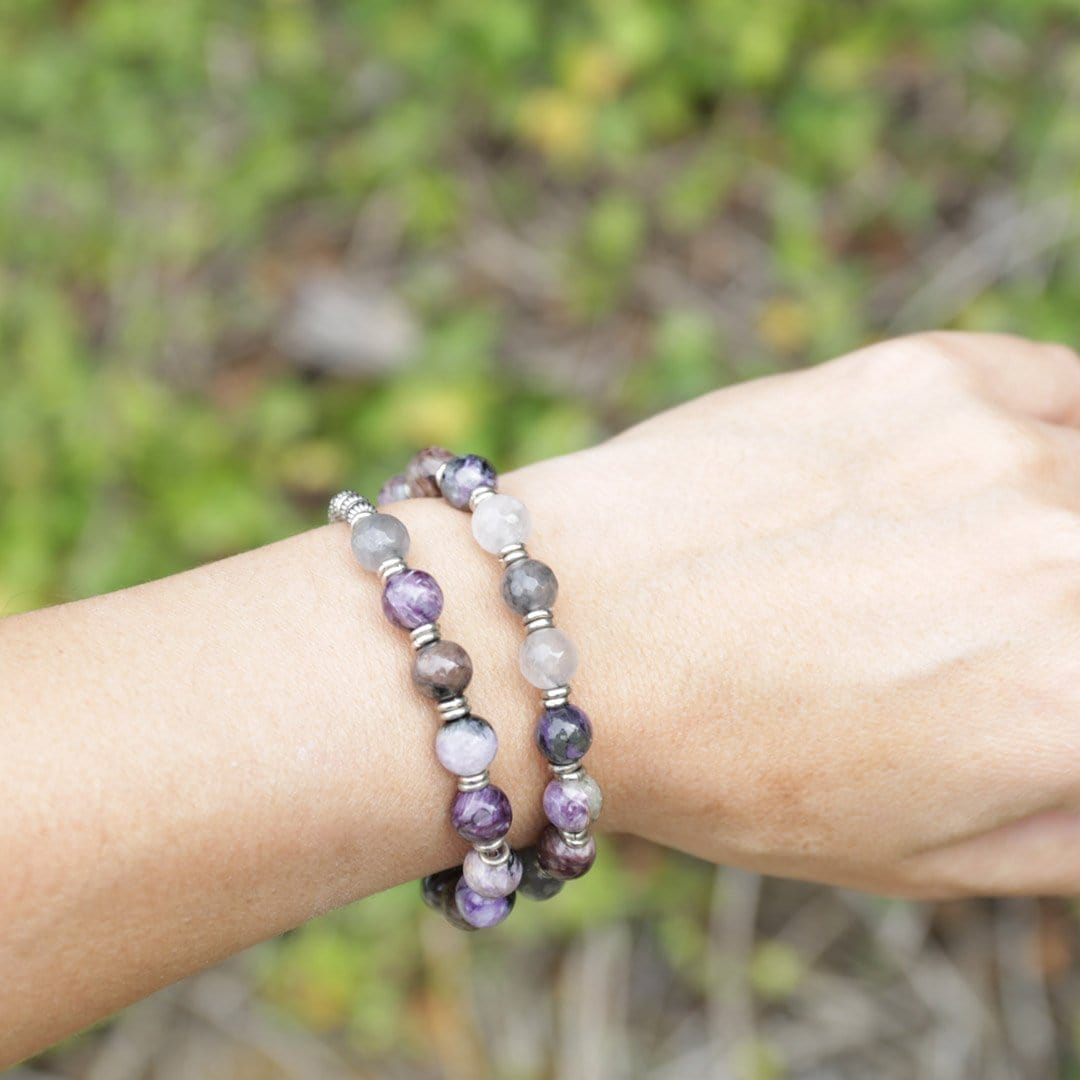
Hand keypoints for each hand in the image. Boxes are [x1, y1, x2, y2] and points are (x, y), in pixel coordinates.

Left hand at [517, 332, 1079, 896]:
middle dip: (1058, 611)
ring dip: (1058, 524)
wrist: (571, 634)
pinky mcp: (928, 375)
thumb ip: (1075, 822)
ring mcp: (1002, 452)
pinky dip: (1053, 434)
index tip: (1036, 672)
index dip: (1066, 676)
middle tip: (1002, 629)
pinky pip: (1059, 388)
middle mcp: (1073, 563)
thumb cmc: (726, 764)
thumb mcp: (923, 855)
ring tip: (970, 566)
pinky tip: (987, 476)